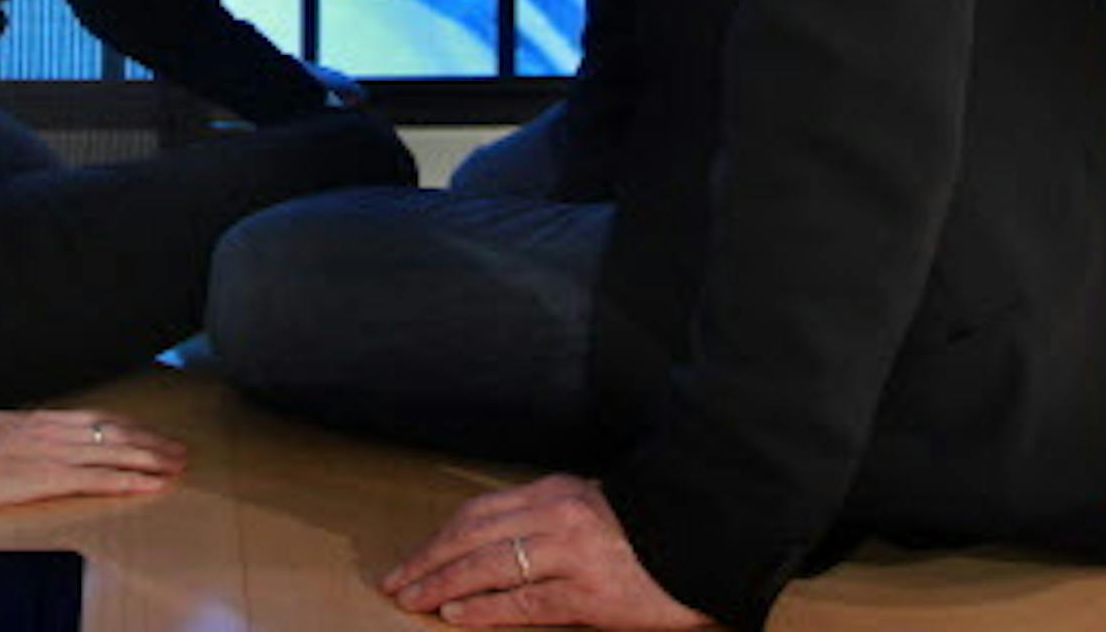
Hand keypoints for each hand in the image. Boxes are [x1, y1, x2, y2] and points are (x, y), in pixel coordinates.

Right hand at [0, 407, 186, 508]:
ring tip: (174, 465)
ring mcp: (59, 453)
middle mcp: (61, 432)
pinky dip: (127, 481)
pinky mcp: (52, 477)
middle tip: (178, 449)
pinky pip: (99, 479)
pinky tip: (147, 484)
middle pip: (118, 434)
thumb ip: (19, 428)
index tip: (151, 432)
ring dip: (150, 459)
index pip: (101, 420)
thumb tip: (20, 431)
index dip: (131, 427)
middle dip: (151, 442)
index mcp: (48, 420)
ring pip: (117, 453)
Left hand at [381, 474, 711, 628]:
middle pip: (473, 534)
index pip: (479, 512)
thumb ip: (545, 519)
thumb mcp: (590, 509)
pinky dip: (484, 607)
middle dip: (429, 558)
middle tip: (396, 580)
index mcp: (555, 492)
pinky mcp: (591, 593)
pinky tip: (455, 614)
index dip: (440, 537)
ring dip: (442, 582)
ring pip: (489, 565)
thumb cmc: (649, 532)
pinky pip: (525, 601)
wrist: (709, 541)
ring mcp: (573, 553)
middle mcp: (557, 515)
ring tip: (412, 598)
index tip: (415, 556)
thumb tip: (492, 544)